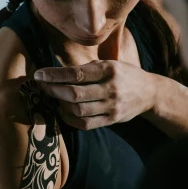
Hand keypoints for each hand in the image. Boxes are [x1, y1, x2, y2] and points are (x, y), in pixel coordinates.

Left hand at [34, 61, 157, 129]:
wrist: (149, 93)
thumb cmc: (123, 75)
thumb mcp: (108, 64)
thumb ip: (86, 69)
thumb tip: (55, 74)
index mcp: (109, 70)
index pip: (75, 74)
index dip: (54, 75)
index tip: (39, 75)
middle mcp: (111, 88)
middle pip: (74, 94)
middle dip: (53, 90)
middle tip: (43, 86)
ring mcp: (112, 106)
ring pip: (78, 110)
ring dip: (60, 105)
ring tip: (54, 98)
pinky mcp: (112, 120)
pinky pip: (85, 124)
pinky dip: (70, 119)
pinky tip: (64, 112)